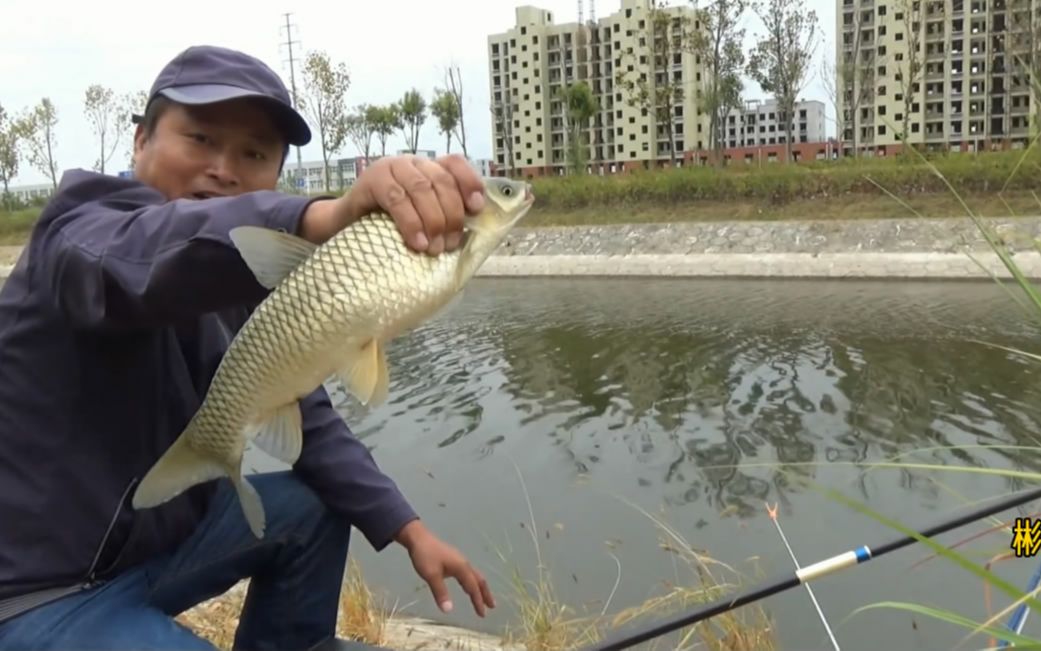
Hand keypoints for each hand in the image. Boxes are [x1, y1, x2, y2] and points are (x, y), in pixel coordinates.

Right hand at [299, 154, 485, 254]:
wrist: (344, 225)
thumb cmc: (387, 225)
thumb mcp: (420, 218)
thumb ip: (441, 216)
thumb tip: (468, 234)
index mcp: (428, 168)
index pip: (454, 163)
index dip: (469, 183)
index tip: (476, 209)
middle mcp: (412, 162)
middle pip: (441, 181)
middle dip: (451, 215)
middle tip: (448, 245)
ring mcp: (391, 167)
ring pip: (421, 189)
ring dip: (433, 221)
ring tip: (433, 249)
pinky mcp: (371, 179)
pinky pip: (397, 199)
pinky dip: (410, 223)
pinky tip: (416, 242)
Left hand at [394, 519, 495, 616]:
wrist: (418, 538)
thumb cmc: (425, 556)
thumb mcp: (431, 575)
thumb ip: (440, 592)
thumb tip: (449, 611)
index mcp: (461, 567)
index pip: (472, 587)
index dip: (478, 601)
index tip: (482, 614)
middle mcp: (464, 563)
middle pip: (479, 580)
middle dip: (485, 594)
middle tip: (492, 606)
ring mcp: (460, 560)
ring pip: (474, 576)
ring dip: (480, 588)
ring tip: (484, 599)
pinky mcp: (454, 560)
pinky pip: (468, 573)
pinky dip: (472, 583)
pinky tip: (467, 587)